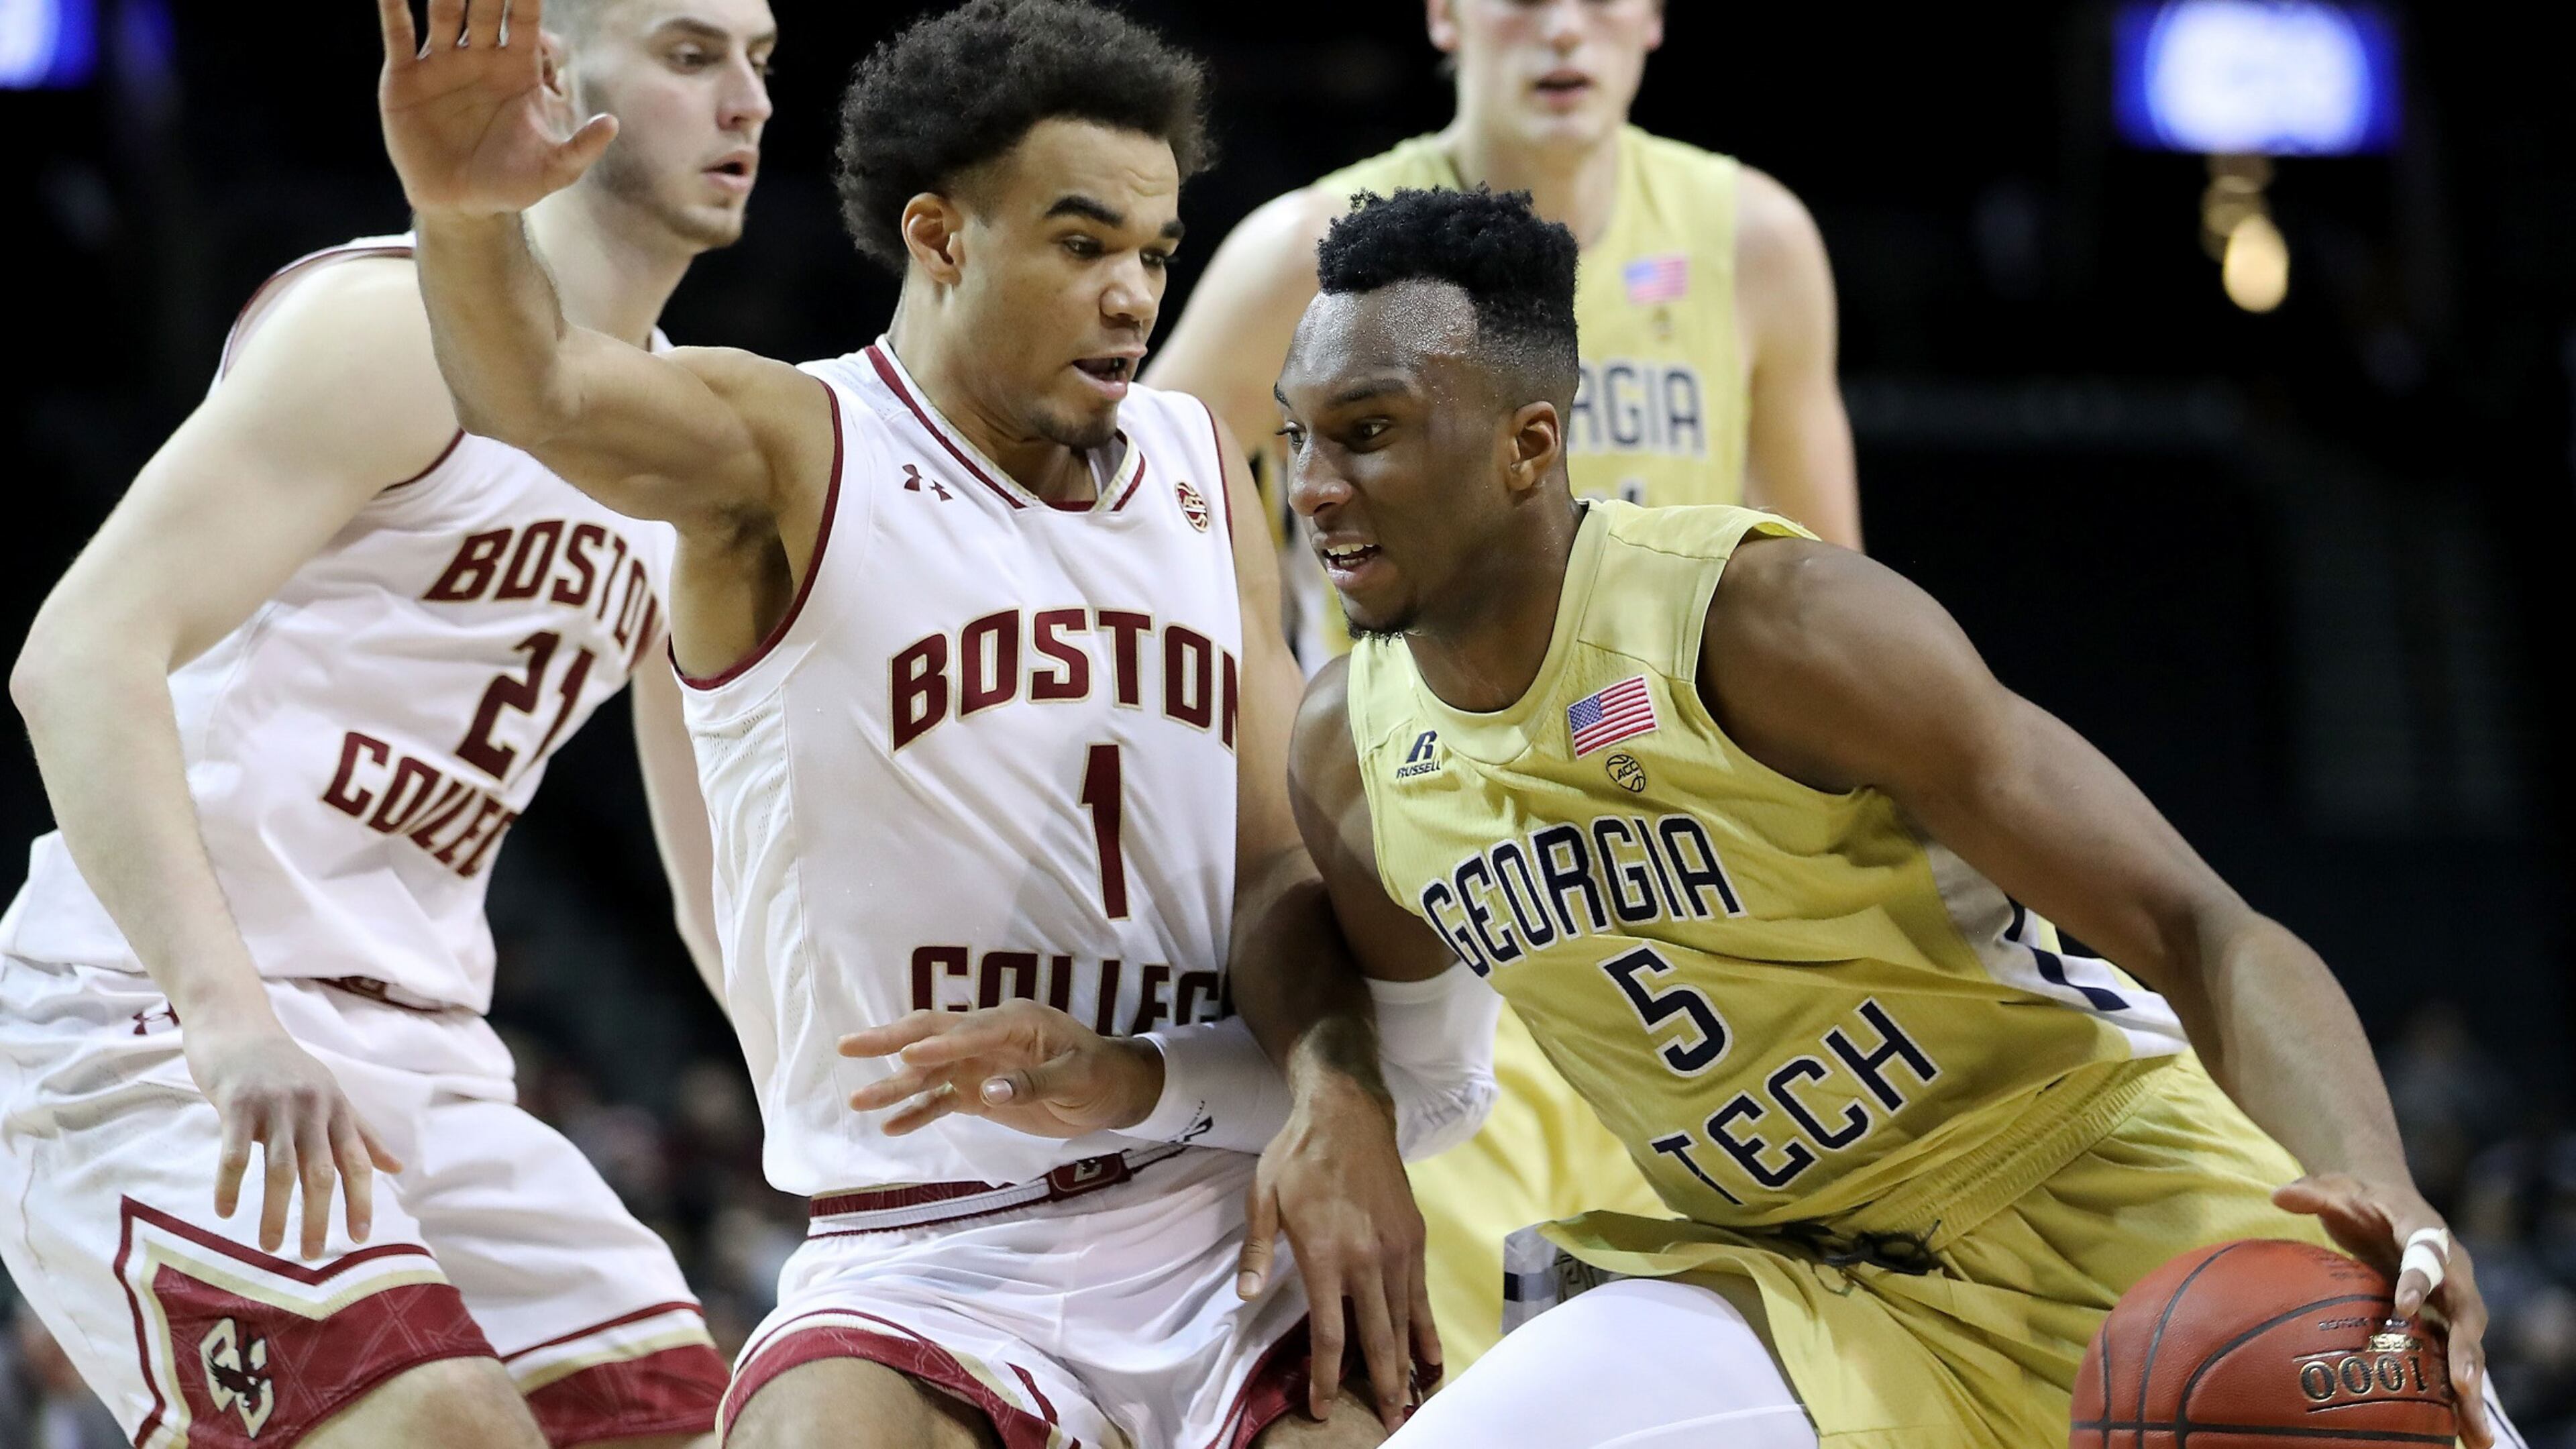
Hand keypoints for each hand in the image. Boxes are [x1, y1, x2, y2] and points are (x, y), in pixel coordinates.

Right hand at [183, 1011, 402, 1259]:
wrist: (237, 1024)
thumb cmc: (284, 1066)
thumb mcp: (329, 1094)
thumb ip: (361, 1132)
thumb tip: (396, 1167)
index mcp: (337, 1109)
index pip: (358, 1161)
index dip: (362, 1200)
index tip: (361, 1237)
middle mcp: (312, 1108)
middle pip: (322, 1172)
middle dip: (321, 1216)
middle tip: (314, 1255)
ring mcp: (275, 1105)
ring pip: (281, 1168)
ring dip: (276, 1212)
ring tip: (271, 1246)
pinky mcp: (237, 1103)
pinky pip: (234, 1153)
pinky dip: (230, 1186)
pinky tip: (225, 1212)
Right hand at [377, 0, 616, 218]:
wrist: (459, 205)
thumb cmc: (510, 184)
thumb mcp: (553, 171)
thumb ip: (581, 148)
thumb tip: (613, 124)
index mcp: (517, 69)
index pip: (526, 22)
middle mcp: (481, 58)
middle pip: (486, 10)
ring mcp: (442, 63)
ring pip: (445, 15)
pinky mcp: (405, 76)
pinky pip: (398, 35)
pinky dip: (392, 9)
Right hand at [838, 1002, 1163, 1139]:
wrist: (1112, 1090)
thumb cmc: (1100, 1075)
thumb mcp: (1078, 1078)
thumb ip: (1035, 1084)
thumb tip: (992, 1091)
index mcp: (1015, 1022)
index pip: (970, 1030)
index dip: (940, 1044)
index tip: (907, 1055)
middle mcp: (988, 1037)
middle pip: (932, 1036)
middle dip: (890, 1042)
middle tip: (849, 1046)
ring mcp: (979, 1064)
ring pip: (928, 1073)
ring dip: (894, 1087)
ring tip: (857, 1102)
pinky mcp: (979, 1091)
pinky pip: (941, 1100)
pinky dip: (918, 1112)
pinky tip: (890, 1127)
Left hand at [1239, 1072, 1436, 1431]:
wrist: (1349, 1112)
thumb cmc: (1297, 1155)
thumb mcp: (1262, 1197)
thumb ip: (1256, 1250)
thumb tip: (1243, 1296)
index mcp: (1326, 1255)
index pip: (1330, 1333)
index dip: (1327, 1377)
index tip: (1322, 1407)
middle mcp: (1367, 1259)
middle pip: (1378, 1338)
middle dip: (1381, 1385)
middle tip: (1386, 1423)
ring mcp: (1397, 1250)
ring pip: (1406, 1320)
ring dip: (1409, 1365)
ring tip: (1412, 1401)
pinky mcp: (1414, 1238)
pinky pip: (1422, 1294)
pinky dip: (1428, 1328)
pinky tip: (1433, 1356)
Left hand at [2275, 1173, 2493, 1447]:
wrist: (2389, 1203)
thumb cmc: (2361, 1199)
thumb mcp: (2337, 1188)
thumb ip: (2313, 1192)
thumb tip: (2278, 1194)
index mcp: (2425, 1231)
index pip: (2426, 1254)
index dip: (2419, 1279)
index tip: (2404, 1306)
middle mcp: (2451, 1268)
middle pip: (2465, 1311)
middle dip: (2465, 1348)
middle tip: (2463, 1385)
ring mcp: (2454, 1298)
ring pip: (2469, 1345)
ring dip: (2473, 1386)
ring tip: (2476, 1431)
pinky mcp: (2448, 1322)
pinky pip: (2458, 1359)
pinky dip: (2464, 1395)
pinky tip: (2467, 1436)